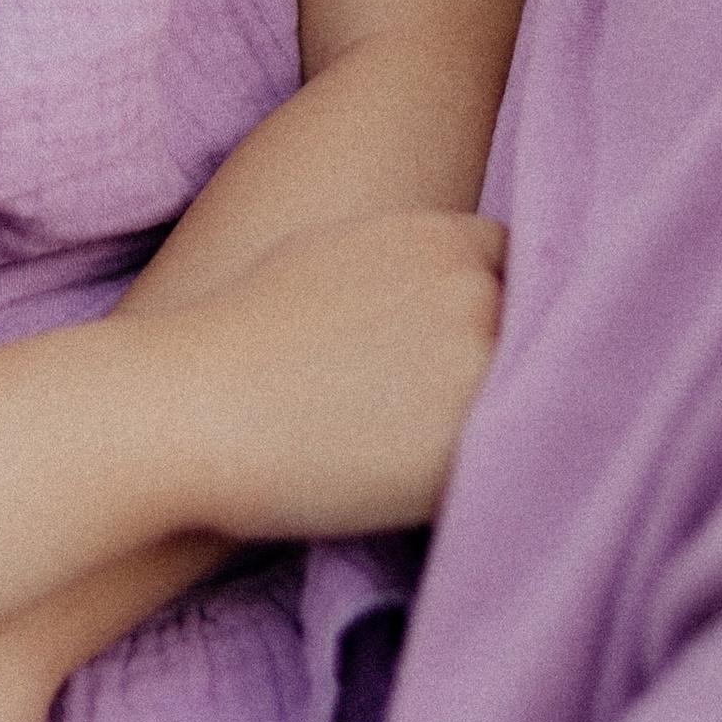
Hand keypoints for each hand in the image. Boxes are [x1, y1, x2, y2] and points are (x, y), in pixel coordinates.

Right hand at [165, 209, 507, 542]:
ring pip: (532, 395)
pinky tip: (422, 481)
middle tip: (452, 401)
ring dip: (504, 416)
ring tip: (436, 444)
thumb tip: (439, 290)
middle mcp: (476, 293)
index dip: (498, 302)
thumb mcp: (333, 254)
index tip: (469, 342)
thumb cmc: (236, 336)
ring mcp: (480, 368)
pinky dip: (484, 470)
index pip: (517, 265)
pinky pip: (508, 459)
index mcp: (444, 240)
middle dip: (502, 359)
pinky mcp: (470, 443)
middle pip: (533, 328)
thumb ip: (409, 264)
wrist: (188, 410)